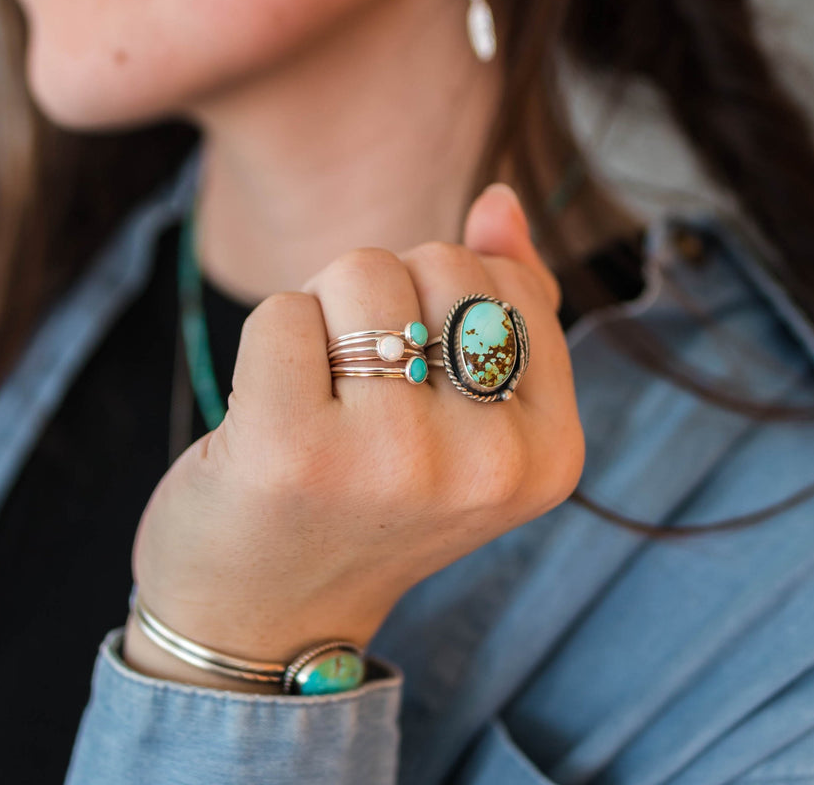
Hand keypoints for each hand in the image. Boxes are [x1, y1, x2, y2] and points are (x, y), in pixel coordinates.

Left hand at [125, 182, 584, 673]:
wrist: (265, 614)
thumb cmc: (368, 497)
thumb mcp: (467, 419)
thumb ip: (505, 306)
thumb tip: (500, 199)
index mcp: (549, 454)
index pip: (508, 281)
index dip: (443, 303)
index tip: (416, 386)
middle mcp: (487, 464)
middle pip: (438, 261)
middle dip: (384, 301)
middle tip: (358, 392)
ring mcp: (394, 462)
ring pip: (360, 271)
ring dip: (323, 314)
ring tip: (316, 398)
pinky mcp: (296, 452)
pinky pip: (283, 309)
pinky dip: (267, 341)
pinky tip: (266, 414)